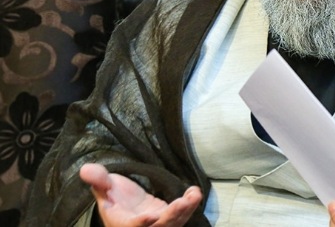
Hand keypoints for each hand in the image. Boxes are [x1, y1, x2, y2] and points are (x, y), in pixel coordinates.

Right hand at [79, 163, 201, 226]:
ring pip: (173, 222)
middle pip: (159, 226)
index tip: (151, 216)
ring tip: (194, 195)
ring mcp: (158, 223)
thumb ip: (99, 180)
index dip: (142, 223)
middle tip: (182, 203)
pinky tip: (194, 193)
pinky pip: (181, 215)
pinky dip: (189, 205)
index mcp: (122, 223)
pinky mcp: (169, 218)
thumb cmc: (113, 197)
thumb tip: (85, 169)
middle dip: (171, 216)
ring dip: (185, 210)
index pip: (133, 226)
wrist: (125, 204)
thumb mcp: (104, 188)